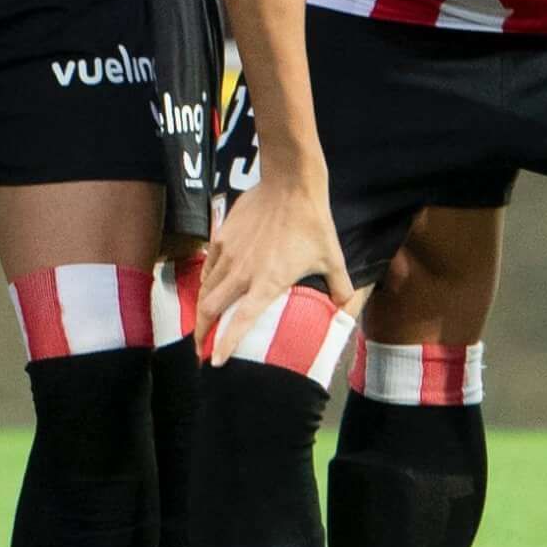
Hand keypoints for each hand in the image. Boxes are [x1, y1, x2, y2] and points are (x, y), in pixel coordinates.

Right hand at [194, 173, 351, 360]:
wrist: (289, 184)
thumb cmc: (313, 223)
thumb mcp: (332, 258)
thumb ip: (340, 288)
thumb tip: (345, 309)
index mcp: (268, 283)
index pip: (241, 322)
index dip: (226, 344)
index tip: (214, 362)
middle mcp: (243, 273)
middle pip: (210, 309)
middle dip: (201, 333)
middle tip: (200, 348)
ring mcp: (229, 254)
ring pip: (205, 289)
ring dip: (201, 310)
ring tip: (201, 324)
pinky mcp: (221, 237)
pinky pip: (208, 267)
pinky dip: (204, 282)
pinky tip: (207, 288)